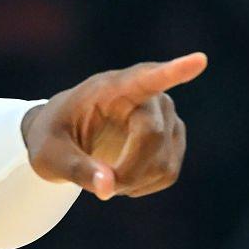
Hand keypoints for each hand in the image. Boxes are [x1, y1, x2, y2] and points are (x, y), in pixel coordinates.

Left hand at [22, 52, 205, 199]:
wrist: (65, 136)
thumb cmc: (53, 138)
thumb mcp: (49, 156)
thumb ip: (76, 169)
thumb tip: (108, 188)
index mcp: (112, 87)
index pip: (147, 77)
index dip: (174, 71)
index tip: (199, 60)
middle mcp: (148, 96)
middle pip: (152, 136)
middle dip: (127, 170)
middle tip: (100, 186)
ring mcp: (166, 116)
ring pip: (164, 162)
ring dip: (133, 181)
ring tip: (105, 174)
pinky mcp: (174, 138)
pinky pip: (168, 173)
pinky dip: (142, 185)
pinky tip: (123, 175)